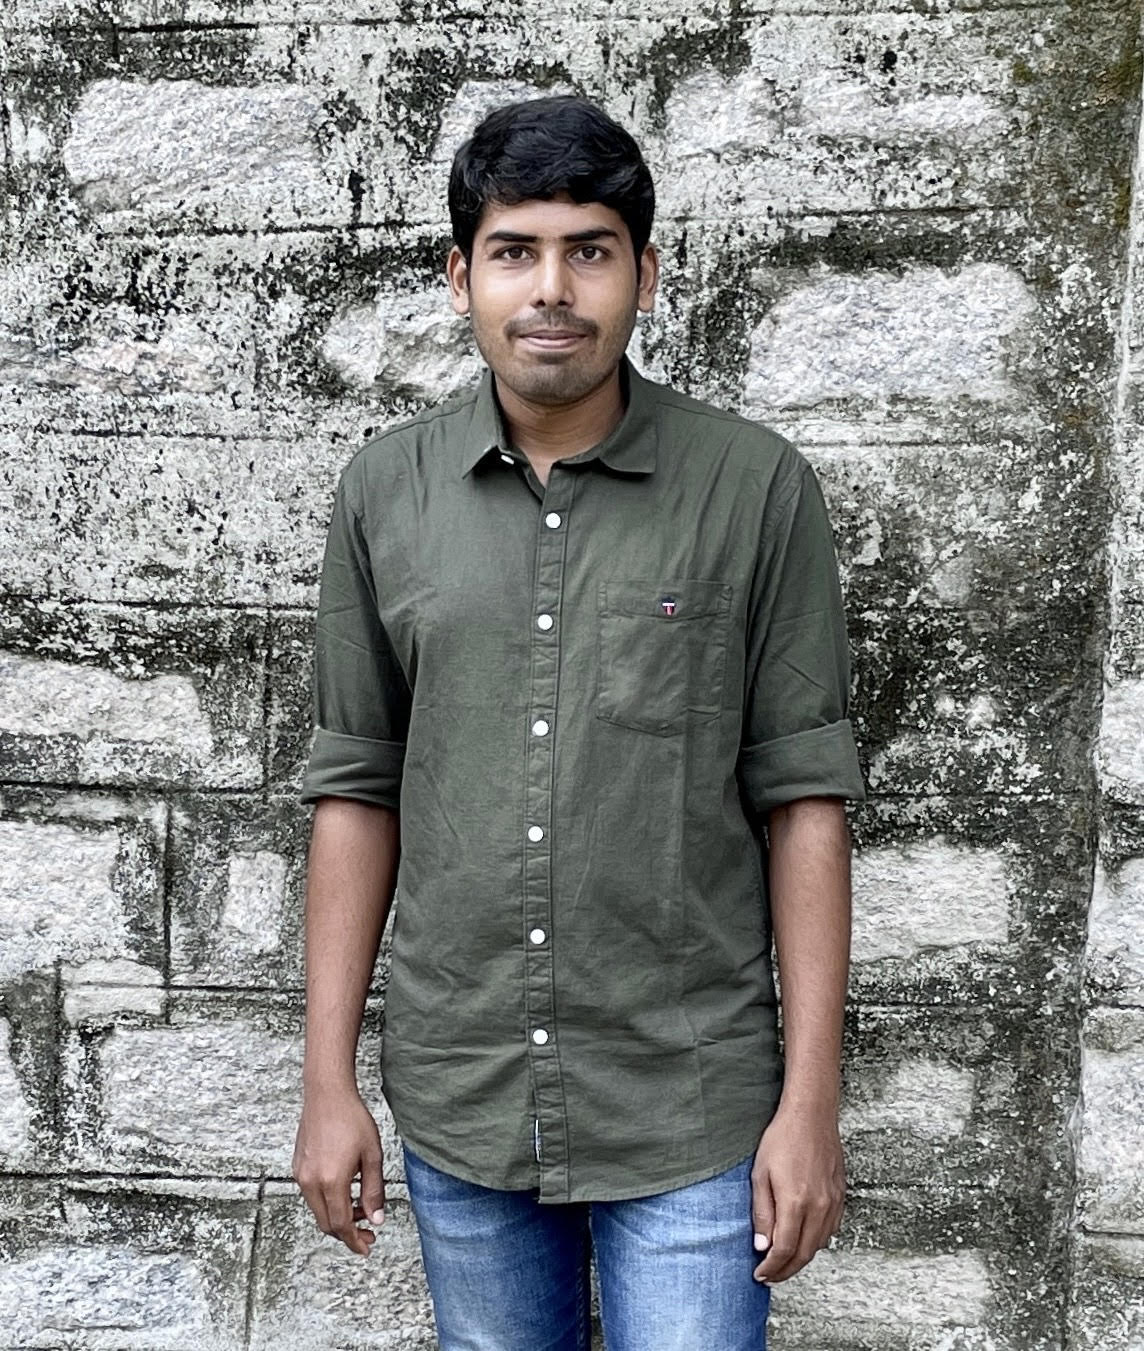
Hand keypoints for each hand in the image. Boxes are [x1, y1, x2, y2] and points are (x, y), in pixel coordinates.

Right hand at [292, 1084, 386, 1256]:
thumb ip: (374, 1190)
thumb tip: (376, 1218)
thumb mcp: (372, 1155)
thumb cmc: (352, 1119)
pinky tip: (345, 1191)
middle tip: (368, 1233)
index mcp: (331, 1181)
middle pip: (326, 1223)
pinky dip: (328, 1202)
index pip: (341, 1225)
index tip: (367, 1247)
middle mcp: (311, 1182)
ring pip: (318, 1210)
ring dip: (338, 1216)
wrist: (327, 1094)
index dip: (355, 1240)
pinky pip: (312, 1196)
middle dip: (347, 1233)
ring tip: (361, 1208)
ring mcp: (301, 1175)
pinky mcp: (298, 1167)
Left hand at [749, 1101, 844, 1283]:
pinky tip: (803, 1239)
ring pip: (819, 1244)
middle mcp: (819, 1207)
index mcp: (796, 1202)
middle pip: (804, 1253)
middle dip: (786, 1270)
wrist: (811, 1115)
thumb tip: (762, 1246)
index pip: (785, 1249)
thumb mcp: (760, 1174)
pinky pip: (830, 1230)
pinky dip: (816, 1241)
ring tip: (783, 1262)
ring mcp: (833, 1202)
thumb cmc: (782, 1139)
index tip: (760, 1274)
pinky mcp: (840, 1196)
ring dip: (801, 1258)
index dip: (772, 1267)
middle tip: (770, 1275)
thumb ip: (762, 1213)